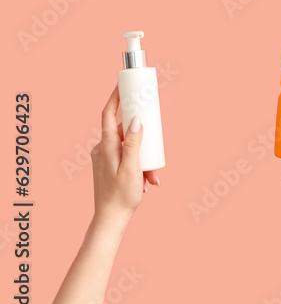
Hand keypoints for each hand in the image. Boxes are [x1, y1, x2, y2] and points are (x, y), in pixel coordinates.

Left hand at [92, 87, 144, 228]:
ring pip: (129, 145)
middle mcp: (103, 149)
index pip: (109, 115)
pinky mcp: (110, 165)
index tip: (122, 84)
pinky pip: (128, 156)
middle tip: (154, 138)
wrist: (110, 219)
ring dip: (144, 156)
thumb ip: (133, 143)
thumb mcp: (132, 168)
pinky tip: (147, 180)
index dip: (115, 97)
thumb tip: (136, 119)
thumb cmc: (121, 196)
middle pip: (124, 130)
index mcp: (106, 146)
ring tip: (151, 176)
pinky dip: (140, 164)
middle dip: (143, 137)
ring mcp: (106, 157)